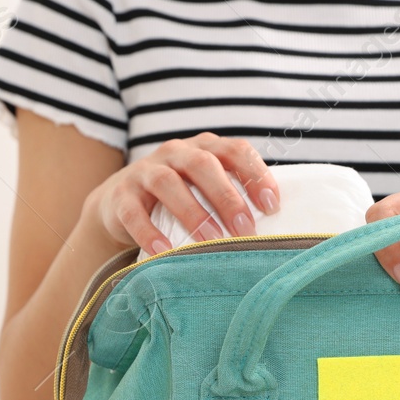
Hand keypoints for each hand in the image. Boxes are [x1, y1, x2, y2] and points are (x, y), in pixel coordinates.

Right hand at [85, 133, 279, 255]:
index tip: (273, 205)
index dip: (255, 174)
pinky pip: (133, 212)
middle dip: (227, 198)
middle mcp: (175, 153)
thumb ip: (235, 197)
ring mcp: (145, 171)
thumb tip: (279, 228)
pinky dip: (148, 232)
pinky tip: (165, 251)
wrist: (120, 203)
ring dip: (193, 213)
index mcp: (204, 148)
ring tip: (211, 241)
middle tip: (247, 230)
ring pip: (168, 184)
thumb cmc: (180, 199)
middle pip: (203, 166)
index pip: (235, 150)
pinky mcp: (120, 196)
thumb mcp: (207, 190)